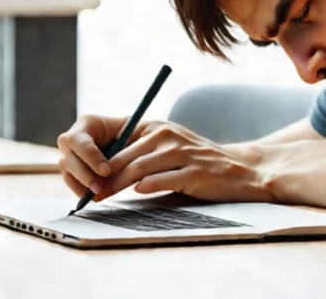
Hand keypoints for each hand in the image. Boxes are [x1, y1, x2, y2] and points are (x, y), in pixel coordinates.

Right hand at [57, 114, 148, 197]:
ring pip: (67, 172)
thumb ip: (126, 143)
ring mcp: (70, 154)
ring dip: (82, 185)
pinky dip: (81, 190)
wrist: (132, 140)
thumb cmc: (133, 131)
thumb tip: (118, 163)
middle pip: (68, 158)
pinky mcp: (71, 169)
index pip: (79, 140)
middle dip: (84, 175)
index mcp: (87, 123)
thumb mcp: (133, 131)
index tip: (106, 171)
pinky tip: (93, 196)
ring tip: (98, 194)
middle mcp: (73, 138)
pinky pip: (71, 182)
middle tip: (100, 187)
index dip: (90, 157)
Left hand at [99, 122, 274, 202]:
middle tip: (89, 193)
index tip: (86, 178)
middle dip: (103, 176)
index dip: (100, 160)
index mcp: (159, 128)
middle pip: (125, 156)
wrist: (238, 169)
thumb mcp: (170, 147)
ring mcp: (181, 153)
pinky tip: (137, 193)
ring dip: (117, 184)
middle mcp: (168, 136)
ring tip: (103, 197)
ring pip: (139, 168)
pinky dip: (146, 186)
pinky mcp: (193, 172)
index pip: (120, 141)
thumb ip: (142, 152)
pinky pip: (163, 179)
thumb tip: (104, 169)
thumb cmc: (197, 162)